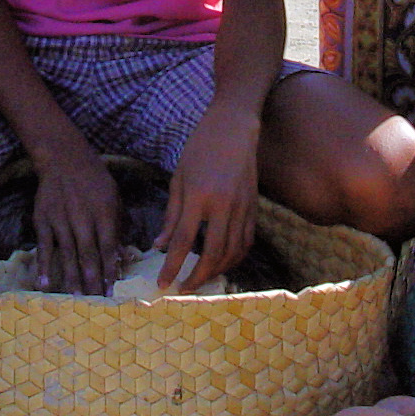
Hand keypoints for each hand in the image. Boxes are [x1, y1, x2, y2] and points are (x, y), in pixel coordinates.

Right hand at [32, 144, 121, 295]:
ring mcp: (60, 219)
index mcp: (102, 211)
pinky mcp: (42, 220)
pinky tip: (44, 284)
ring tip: (76, 299)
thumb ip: (117, 226)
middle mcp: (81, 217)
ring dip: (71, 277)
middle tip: (96, 303)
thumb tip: (123, 257)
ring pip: (66, 253)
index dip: (109, 270)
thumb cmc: (94, 180)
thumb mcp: (113, 197)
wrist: (63, 159)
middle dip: (92, 280)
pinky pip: (43, 246)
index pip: (107, 246)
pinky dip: (43, 265)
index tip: (112, 291)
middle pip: (87, 254)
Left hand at [155, 107, 260, 292]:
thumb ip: (171, 214)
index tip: (163, 283)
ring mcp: (242, 207)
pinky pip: (246, 242)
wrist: (234, 126)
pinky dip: (235, 258)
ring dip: (217, 272)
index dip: (172, 266)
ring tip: (201, 279)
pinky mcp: (254, 207)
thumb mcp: (178, 176)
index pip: (183, 240)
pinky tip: (223, 264)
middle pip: (212, 253)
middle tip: (184, 289)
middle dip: (197, 277)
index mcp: (199, 195)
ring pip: (232, 252)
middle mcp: (223, 204)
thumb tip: (160, 245)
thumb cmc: (200, 147)